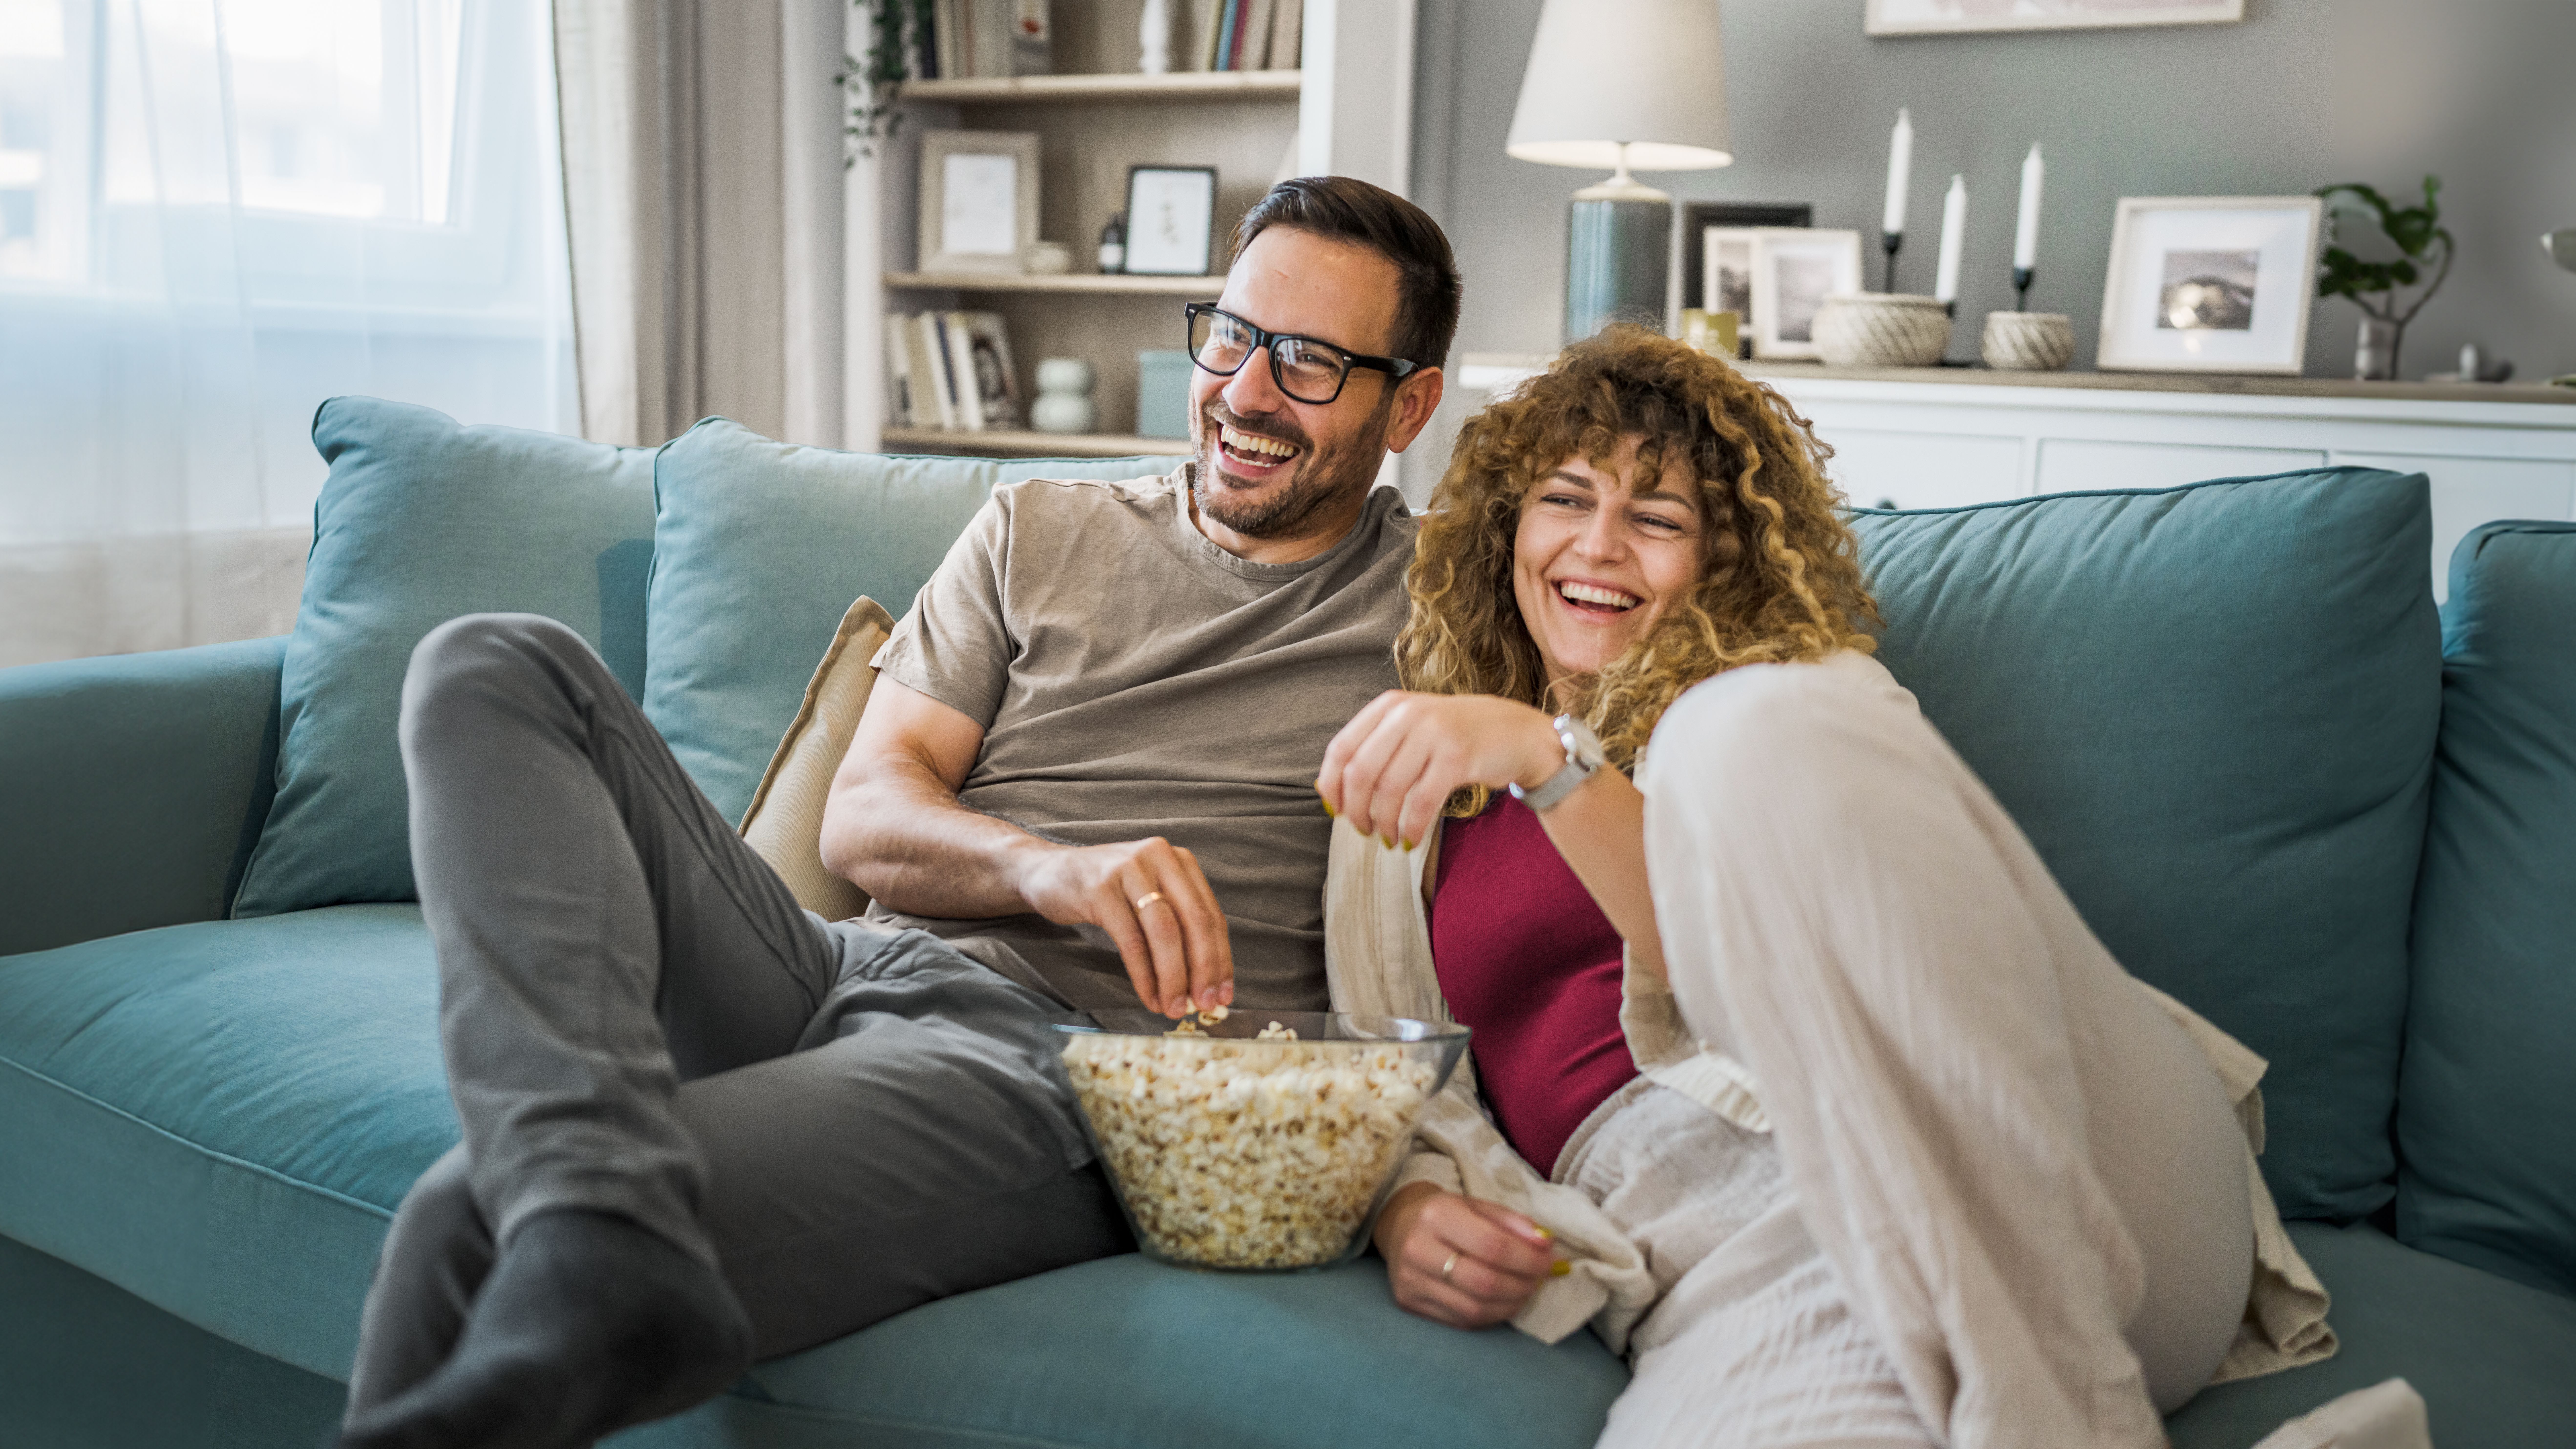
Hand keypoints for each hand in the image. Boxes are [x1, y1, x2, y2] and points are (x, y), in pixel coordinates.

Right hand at [1013, 838, 1232, 1017]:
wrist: (1048, 872)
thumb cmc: (1105, 892)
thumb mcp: (1148, 897)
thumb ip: (1176, 928)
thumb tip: (1204, 982)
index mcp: (1179, 861)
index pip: (1210, 916)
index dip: (1221, 959)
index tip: (1224, 994)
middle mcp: (1159, 857)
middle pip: (1194, 922)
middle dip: (1203, 970)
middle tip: (1204, 1005)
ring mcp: (1129, 870)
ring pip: (1164, 932)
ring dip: (1173, 977)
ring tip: (1174, 1008)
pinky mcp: (1101, 889)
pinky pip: (1131, 940)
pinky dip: (1143, 974)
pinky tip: (1148, 996)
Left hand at [1316, 692, 1563, 848]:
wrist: (1516, 732)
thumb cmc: (1455, 738)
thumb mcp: (1411, 729)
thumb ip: (1374, 749)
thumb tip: (1327, 791)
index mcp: (1389, 705)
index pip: (1341, 748)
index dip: (1331, 786)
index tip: (1335, 812)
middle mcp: (1408, 713)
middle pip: (1361, 772)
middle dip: (1356, 811)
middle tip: (1363, 832)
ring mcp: (1434, 732)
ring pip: (1389, 789)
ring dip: (1383, 823)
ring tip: (1387, 839)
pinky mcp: (1457, 756)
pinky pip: (1421, 802)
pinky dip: (1411, 827)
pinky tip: (1410, 840)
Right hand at [1374, 1183, 1560, 1328]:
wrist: (1402, 1226)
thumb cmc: (1450, 1215)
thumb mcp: (1480, 1206)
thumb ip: (1514, 1224)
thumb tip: (1547, 1246)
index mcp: (1437, 1214)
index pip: (1492, 1245)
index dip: (1528, 1259)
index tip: (1550, 1261)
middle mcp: (1417, 1248)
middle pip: (1484, 1282)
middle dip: (1523, 1285)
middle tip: (1540, 1279)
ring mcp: (1410, 1280)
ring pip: (1474, 1309)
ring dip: (1511, 1304)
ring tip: (1525, 1291)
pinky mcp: (1409, 1303)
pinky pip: (1462, 1321)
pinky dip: (1491, 1315)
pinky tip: (1502, 1302)